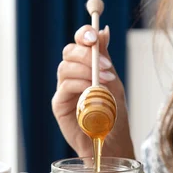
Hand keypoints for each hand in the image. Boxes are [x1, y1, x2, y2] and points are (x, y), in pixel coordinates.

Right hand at [52, 25, 134, 158]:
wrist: (112, 140)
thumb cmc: (113, 114)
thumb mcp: (113, 81)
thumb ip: (105, 58)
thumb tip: (104, 31)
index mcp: (84, 66)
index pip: (79, 42)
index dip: (84, 34)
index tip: (95, 36)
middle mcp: (71, 75)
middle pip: (68, 52)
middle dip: (85, 52)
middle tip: (104, 62)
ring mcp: (64, 89)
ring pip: (65, 67)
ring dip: (85, 69)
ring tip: (104, 80)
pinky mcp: (59, 104)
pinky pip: (64, 87)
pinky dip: (79, 85)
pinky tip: (92, 90)